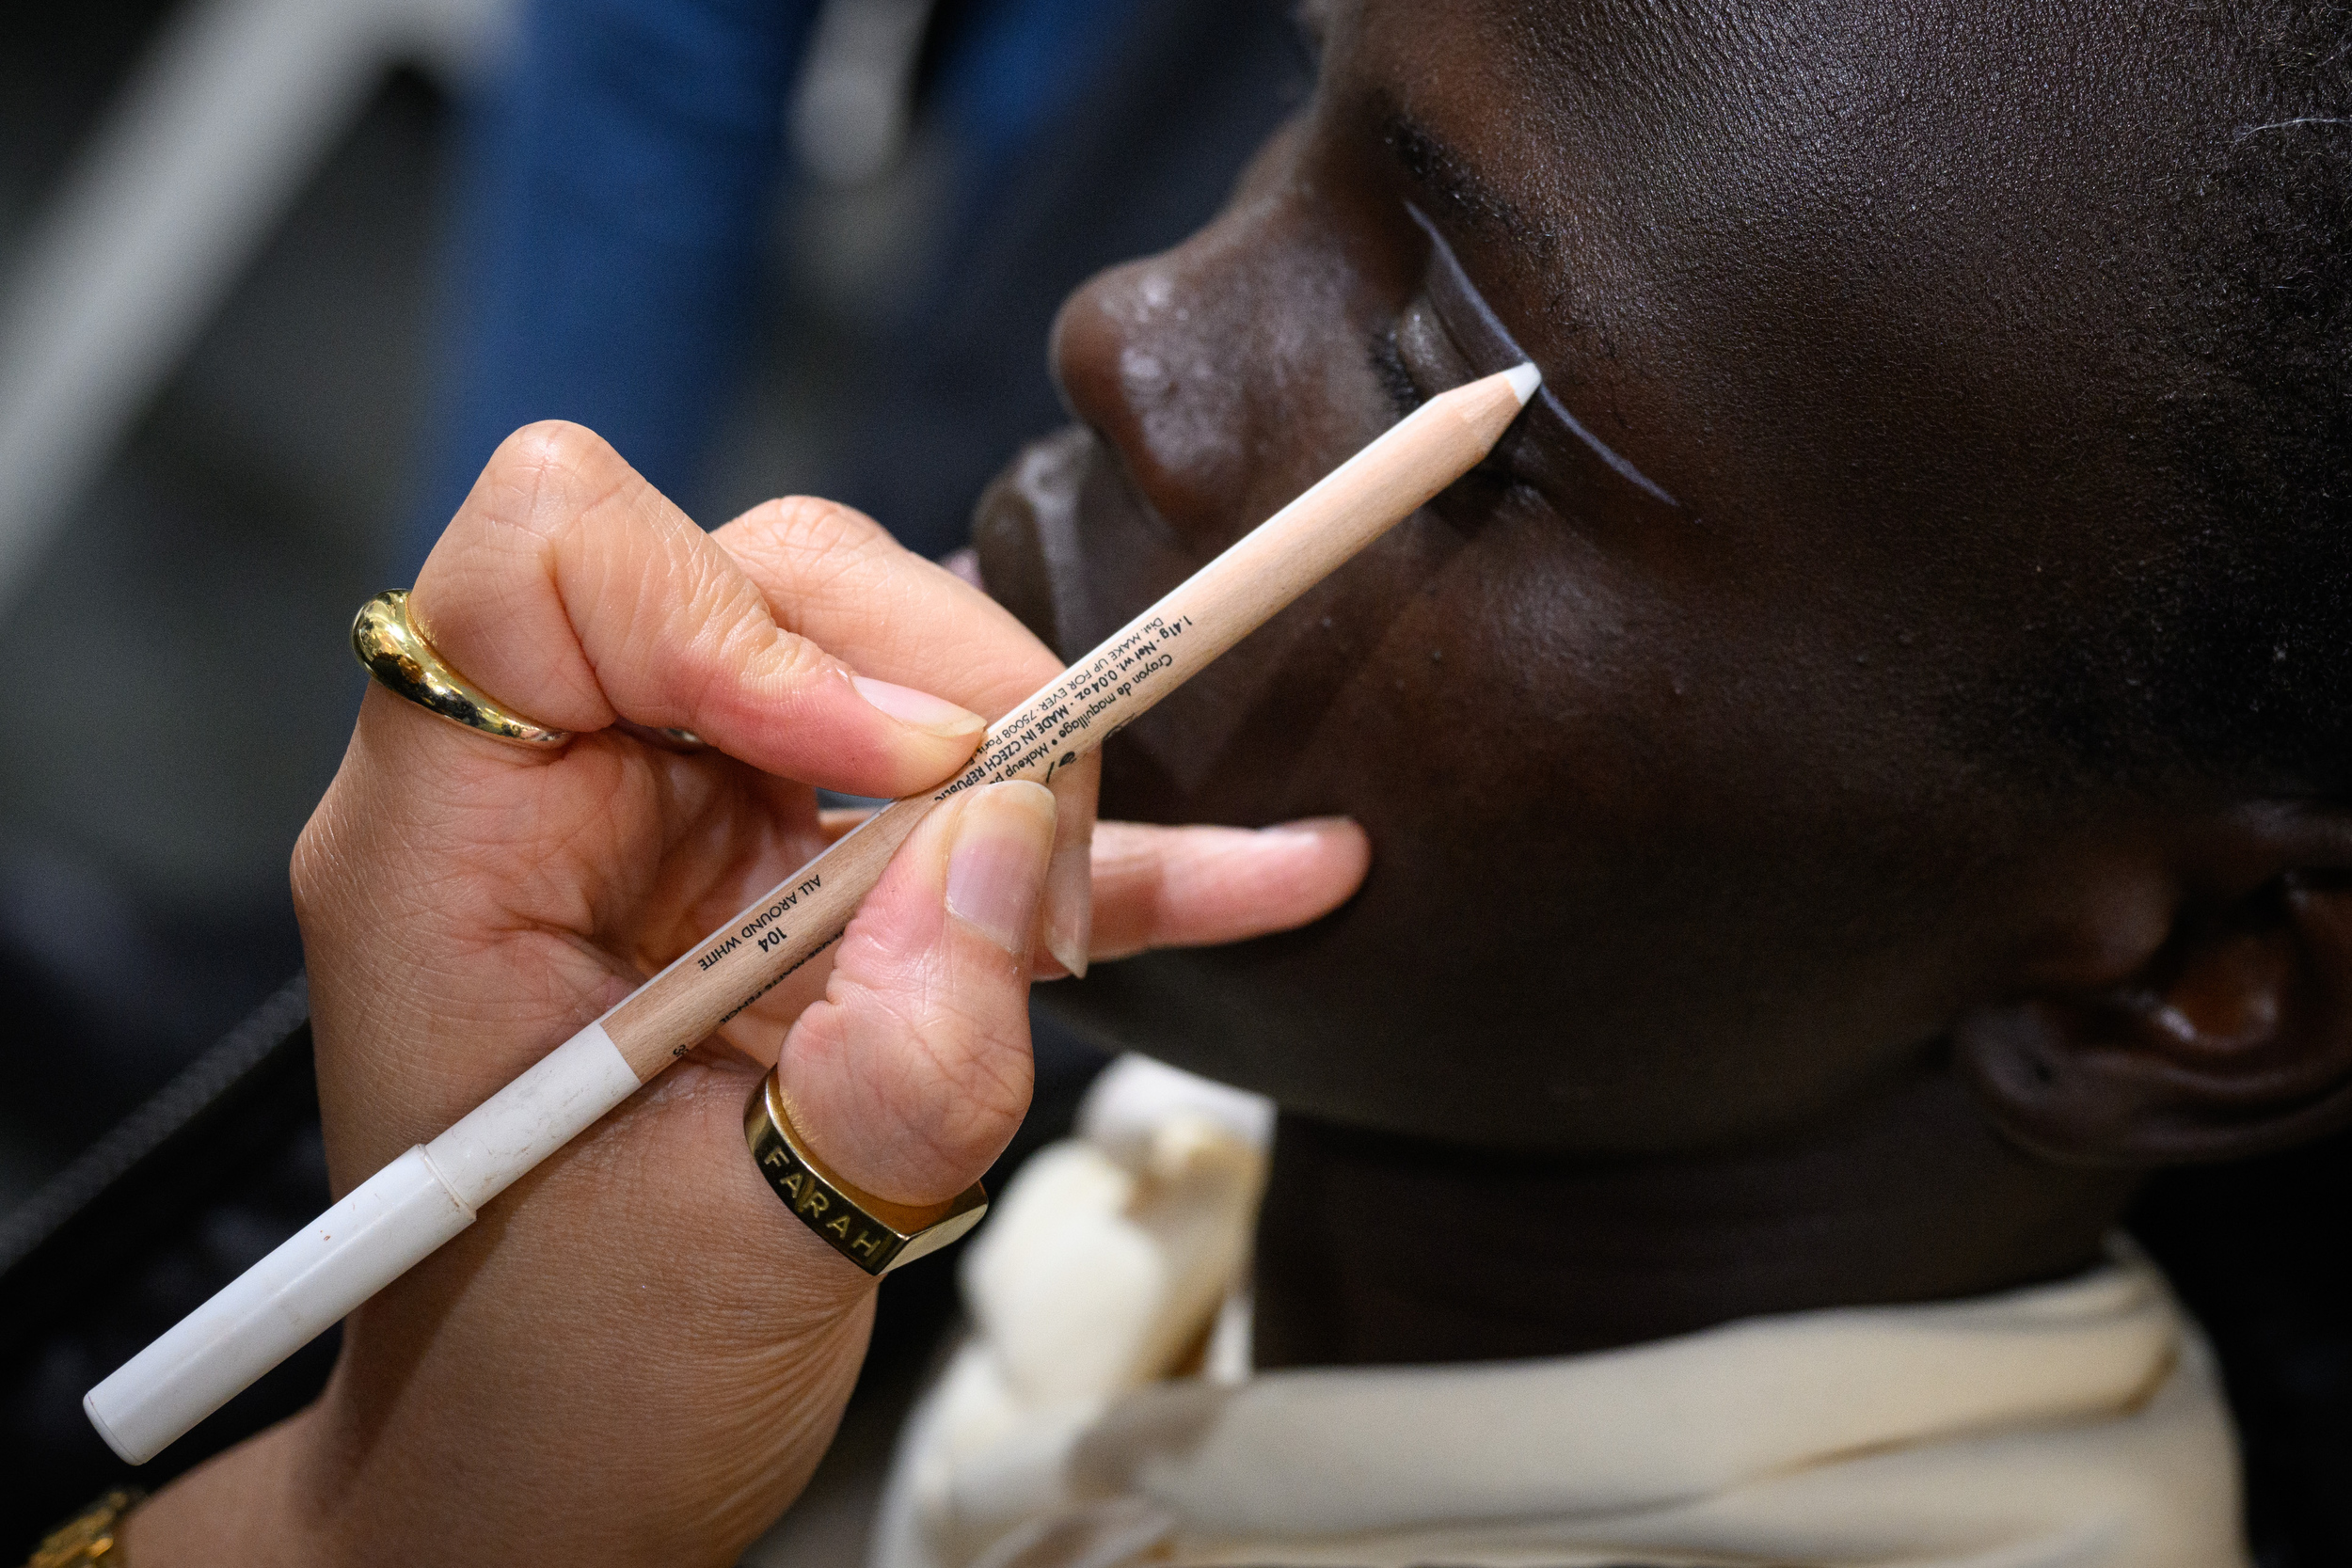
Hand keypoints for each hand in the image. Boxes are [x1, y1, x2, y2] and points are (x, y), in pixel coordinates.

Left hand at [120, 424, 1366, 1566]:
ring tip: (1074, 931)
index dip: (741, 615)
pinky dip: (1099, 851)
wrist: (553, 1483)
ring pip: (888, 669)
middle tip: (1025, 888)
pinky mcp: (806, 899)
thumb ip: (889, 1064)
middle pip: (770, 582)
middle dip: (942, 699)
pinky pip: (964, 821)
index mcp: (464, 844)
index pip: (558, 562)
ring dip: (1029, 778)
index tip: (888, 772)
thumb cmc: (558, 1391)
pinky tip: (1266, 871)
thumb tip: (1013, 848)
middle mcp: (574, 797)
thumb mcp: (734, 1253)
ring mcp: (696, 836)